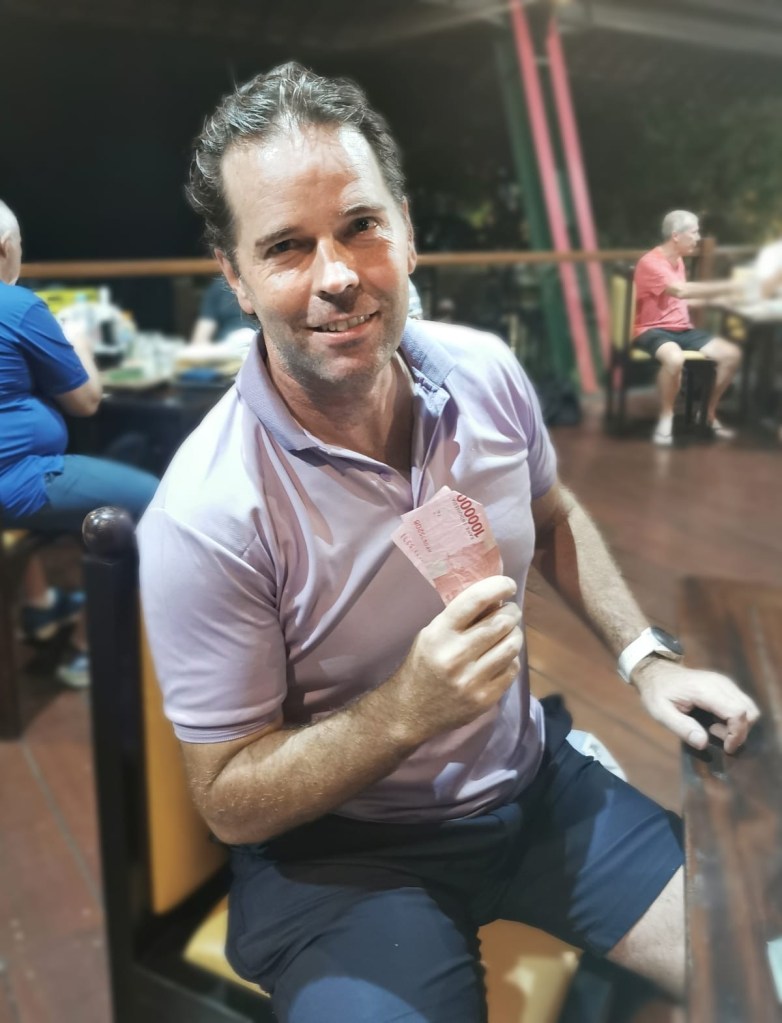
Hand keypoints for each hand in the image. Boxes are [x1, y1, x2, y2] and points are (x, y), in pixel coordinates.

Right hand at [389, 575, 522, 744]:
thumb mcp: (430, 635)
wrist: (410, 711)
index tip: (509, 585)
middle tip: (510, 612)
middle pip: (501, 622)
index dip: (498, 587)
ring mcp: (472, 679)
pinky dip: (511, 659)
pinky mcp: (485, 698)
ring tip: (508, 633)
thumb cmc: (422, 666)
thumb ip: (459, 620)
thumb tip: (495, 600)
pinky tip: (501, 658)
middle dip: (512, 612)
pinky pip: (512, 669)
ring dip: (515, 634)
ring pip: (512, 645)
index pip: (475, 600)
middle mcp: (456, 655)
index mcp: (440, 634)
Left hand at [632, 659, 759, 753]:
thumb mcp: (660, 712)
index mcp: (704, 690)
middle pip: (749, 711)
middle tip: (714, 734)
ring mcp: (725, 682)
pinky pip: (742, 704)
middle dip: (738, 731)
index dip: (737, 734)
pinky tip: (716, 720)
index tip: (726, 748)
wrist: (656, 671)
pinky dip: (736, 718)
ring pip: (749, 708)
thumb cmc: (657, 692)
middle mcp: (720, 683)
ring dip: (738, 725)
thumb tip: (703, 743)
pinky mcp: (726, 685)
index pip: (737, 712)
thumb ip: (682, 728)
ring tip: (714, 727)